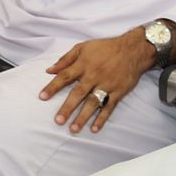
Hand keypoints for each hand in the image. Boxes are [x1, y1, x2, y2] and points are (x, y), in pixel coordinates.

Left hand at [39, 27, 153, 133]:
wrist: (133, 49)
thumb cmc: (106, 48)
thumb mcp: (84, 47)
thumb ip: (66, 59)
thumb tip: (49, 70)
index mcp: (84, 64)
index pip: (65, 76)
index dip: (53, 87)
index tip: (42, 97)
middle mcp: (94, 75)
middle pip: (78, 93)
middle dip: (68, 107)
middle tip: (58, 121)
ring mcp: (107, 84)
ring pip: (93, 102)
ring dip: (83, 116)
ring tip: (73, 129)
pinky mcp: (118, 91)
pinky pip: (109, 106)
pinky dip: (102, 118)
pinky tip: (94, 128)